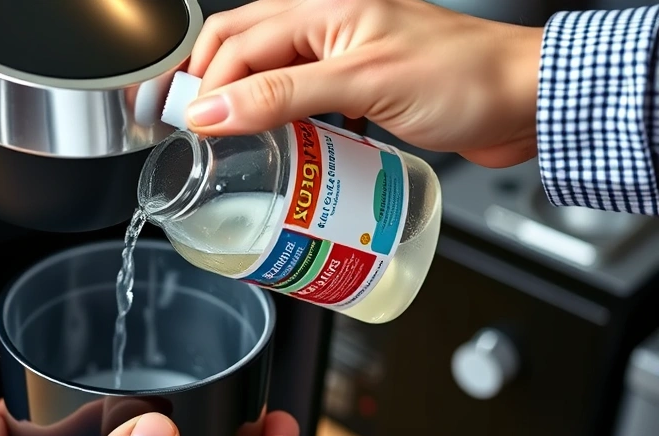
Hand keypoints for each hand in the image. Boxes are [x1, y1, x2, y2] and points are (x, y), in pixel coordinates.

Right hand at [185, 0, 543, 167]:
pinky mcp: (361, 86)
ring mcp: (344, 55)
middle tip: (191, 130)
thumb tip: (213, 109)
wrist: (526, 100)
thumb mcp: (361, 82)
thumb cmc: (463, 78)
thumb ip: (282, 96)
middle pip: (244, 49)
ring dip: (247, 105)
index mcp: (322, 7)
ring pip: (271, 75)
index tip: (183, 125)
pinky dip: (284, 122)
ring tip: (230, 142)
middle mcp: (327, 24)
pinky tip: (283, 146)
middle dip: (211, 87)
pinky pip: (304, 99)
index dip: (201, 82)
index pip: (235, 40)